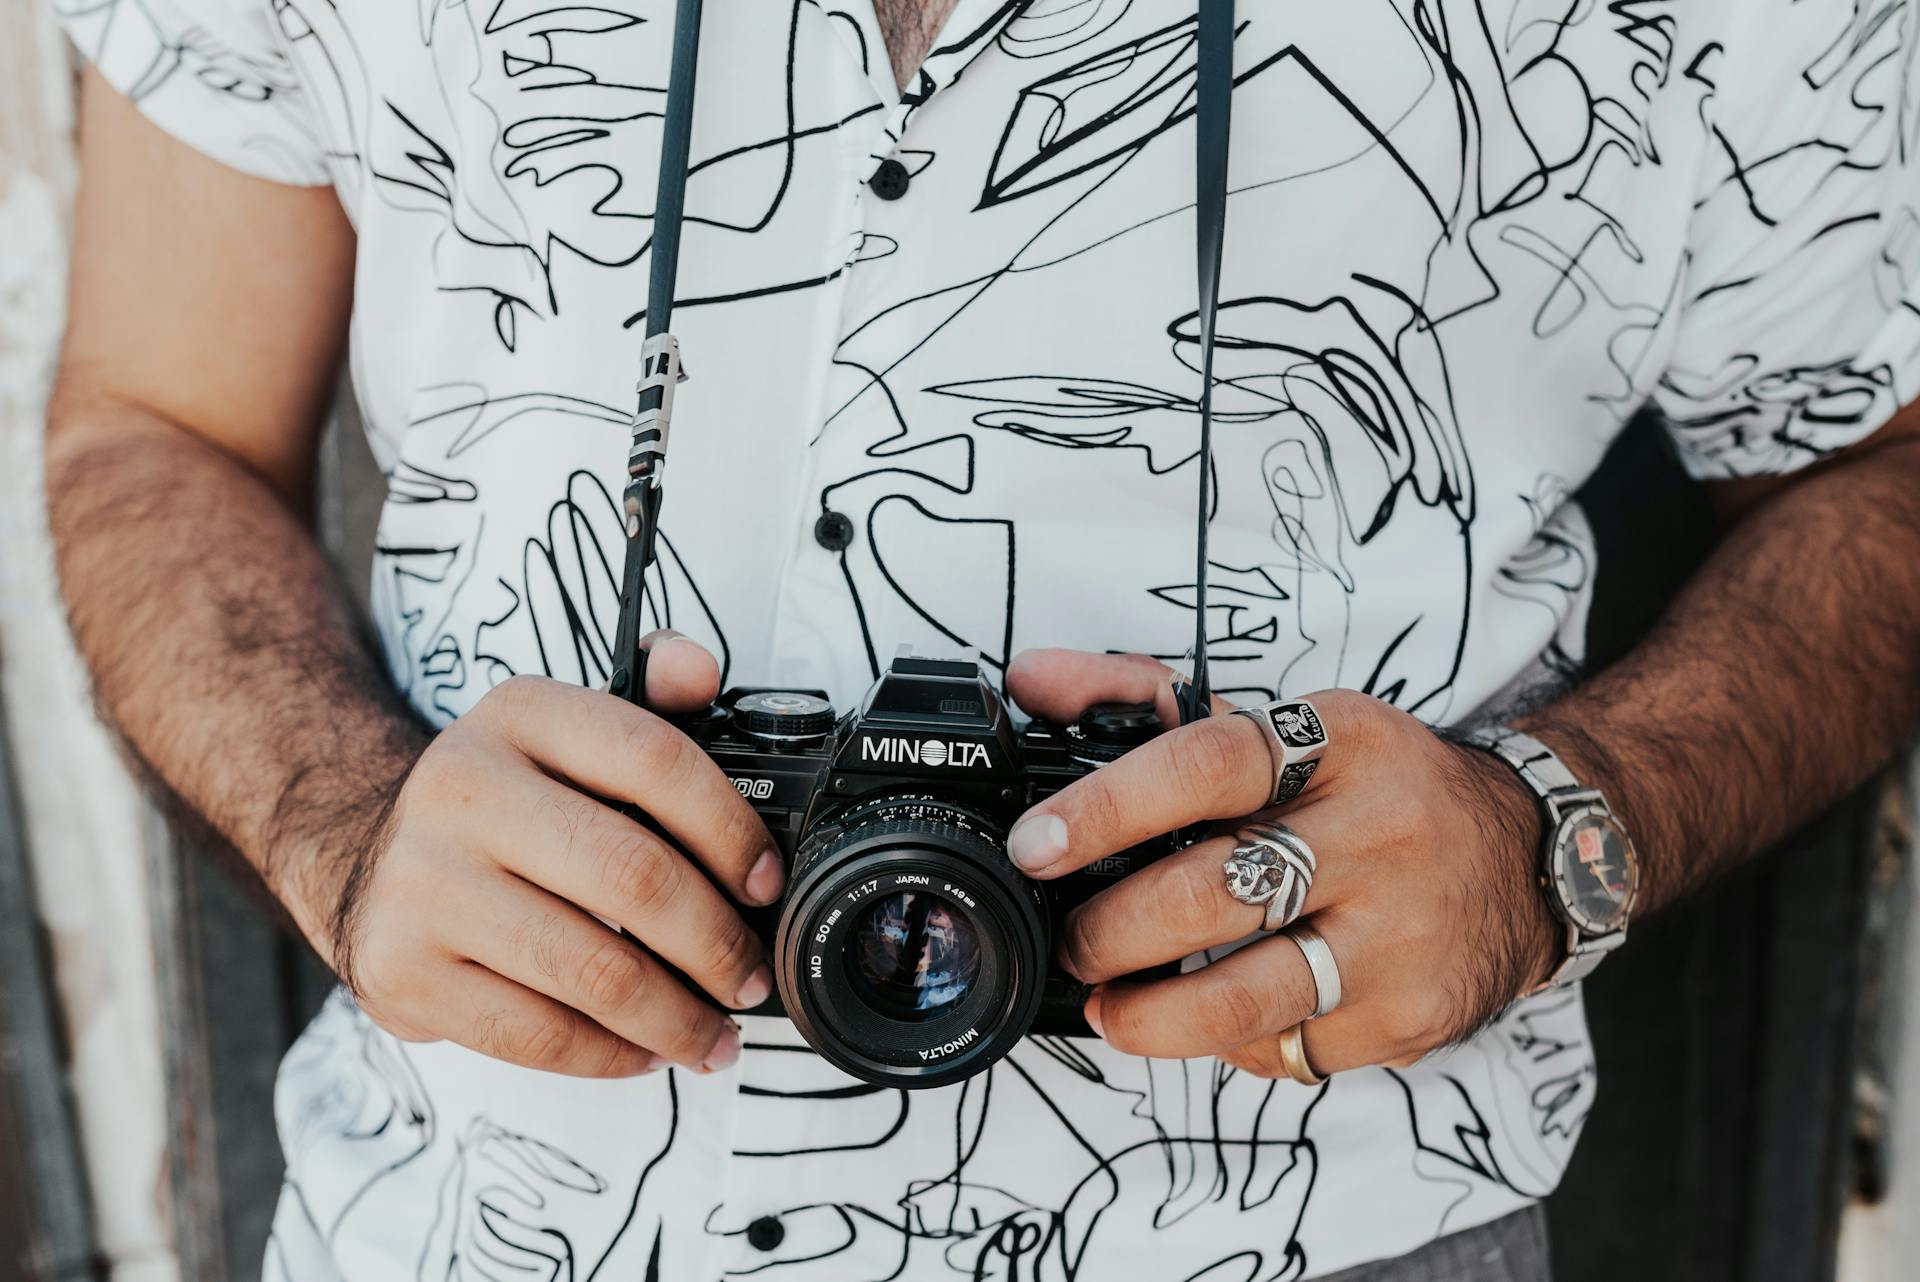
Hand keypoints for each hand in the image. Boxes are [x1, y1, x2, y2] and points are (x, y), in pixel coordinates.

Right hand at [318, 631, 781, 1077]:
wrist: (369, 856)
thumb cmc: (503, 804)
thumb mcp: (564, 731)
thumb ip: (646, 701)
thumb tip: (698, 670)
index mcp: (520, 717)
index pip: (653, 759)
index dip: (730, 829)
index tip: (765, 882)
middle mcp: (463, 791)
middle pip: (633, 876)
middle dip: (716, 942)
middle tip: (748, 975)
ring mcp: (425, 885)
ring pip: (593, 971)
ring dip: (675, 1017)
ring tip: (714, 1033)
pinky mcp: (404, 971)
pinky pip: (537, 1034)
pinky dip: (610, 1054)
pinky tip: (643, 1050)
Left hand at [1004, 648, 1558, 1077]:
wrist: (1532, 858)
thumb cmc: (1377, 788)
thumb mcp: (1290, 724)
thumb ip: (1149, 697)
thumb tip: (1033, 679)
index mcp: (1340, 742)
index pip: (1208, 763)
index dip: (1108, 806)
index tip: (1039, 846)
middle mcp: (1378, 833)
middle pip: (1212, 893)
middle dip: (1110, 930)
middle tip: (1073, 940)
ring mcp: (1400, 933)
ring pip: (1244, 995)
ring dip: (1148, 1013)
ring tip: (1109, 1004)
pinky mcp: (1412, 1015)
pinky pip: (1287, 1047)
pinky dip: (1228, 1043)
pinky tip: (1210, 1021)